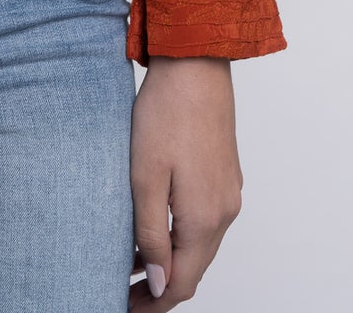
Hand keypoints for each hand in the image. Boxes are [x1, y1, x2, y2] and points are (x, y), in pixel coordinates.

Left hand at [128, 56, 242, 306]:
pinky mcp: (225, 176)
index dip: (153, 305)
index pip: (182, 284)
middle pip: (194, 269)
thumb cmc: (166, 113)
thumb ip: (151, 234)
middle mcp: (224, 212)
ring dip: (170, 260)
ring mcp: (229, 193)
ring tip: (132, 264)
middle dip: (161, 288)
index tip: (124, 308)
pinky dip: (180, 235)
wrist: (196, 63)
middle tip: (124, 293)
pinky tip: (154, 225)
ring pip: (200, 246)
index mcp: (204, 218)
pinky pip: (204, 221)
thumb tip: (160, 285)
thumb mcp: (145, 176)